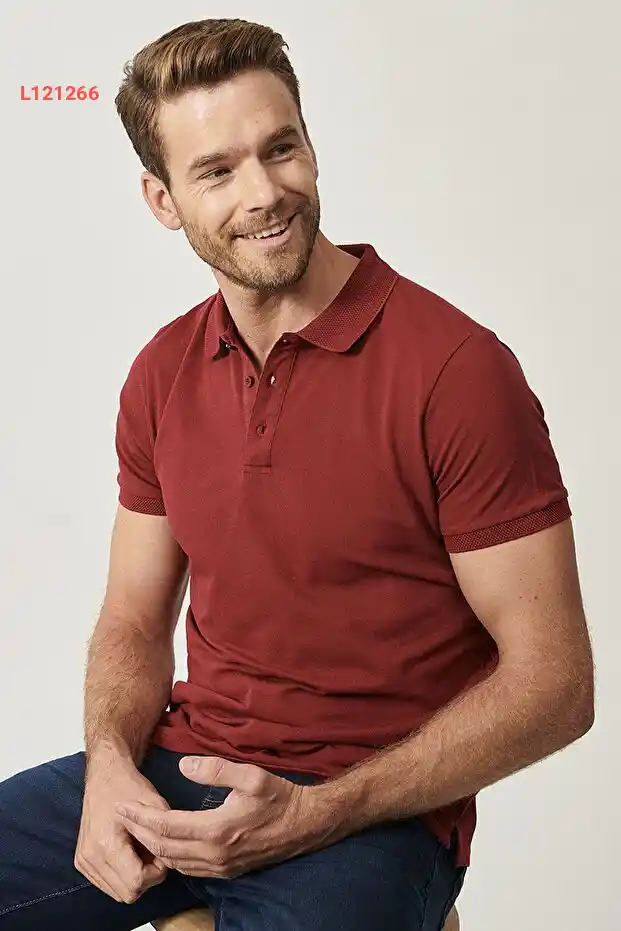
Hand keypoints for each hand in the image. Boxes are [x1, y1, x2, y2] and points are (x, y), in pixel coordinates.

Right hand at [75, 752, 169, 903]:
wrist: (105, 777)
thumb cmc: (131, 788)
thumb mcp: (155, 808)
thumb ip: (162, 839)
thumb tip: (166, 865)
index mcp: (106, 844)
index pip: (136, 883)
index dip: (155, 872)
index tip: (160, 852)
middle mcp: (90, 858)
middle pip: (127, 894)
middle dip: (146, 878)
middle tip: (152, 852)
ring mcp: (84, 862)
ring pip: (118, 893)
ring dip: (134, 878)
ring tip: (140, 851)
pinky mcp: (82, 863)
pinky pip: (108, 885)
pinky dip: (122, 876)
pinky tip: (128, 854)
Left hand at [117, 756, 342, 878]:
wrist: (306, 825)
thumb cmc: (280, 798)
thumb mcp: (251, 775)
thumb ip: (215, 769)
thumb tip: (183, 765)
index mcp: (217, 830)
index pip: (166, 827)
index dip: (141, 818)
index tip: (122, 805)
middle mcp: (215, 855)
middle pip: (163, 849)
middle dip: (139, 833)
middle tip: (120, 816)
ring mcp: (221, 867)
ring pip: (174, 862)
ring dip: (152, 847)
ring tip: (136, 829)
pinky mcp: (226, 871)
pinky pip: (188, 868)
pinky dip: (170, 856)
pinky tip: (164, 843)